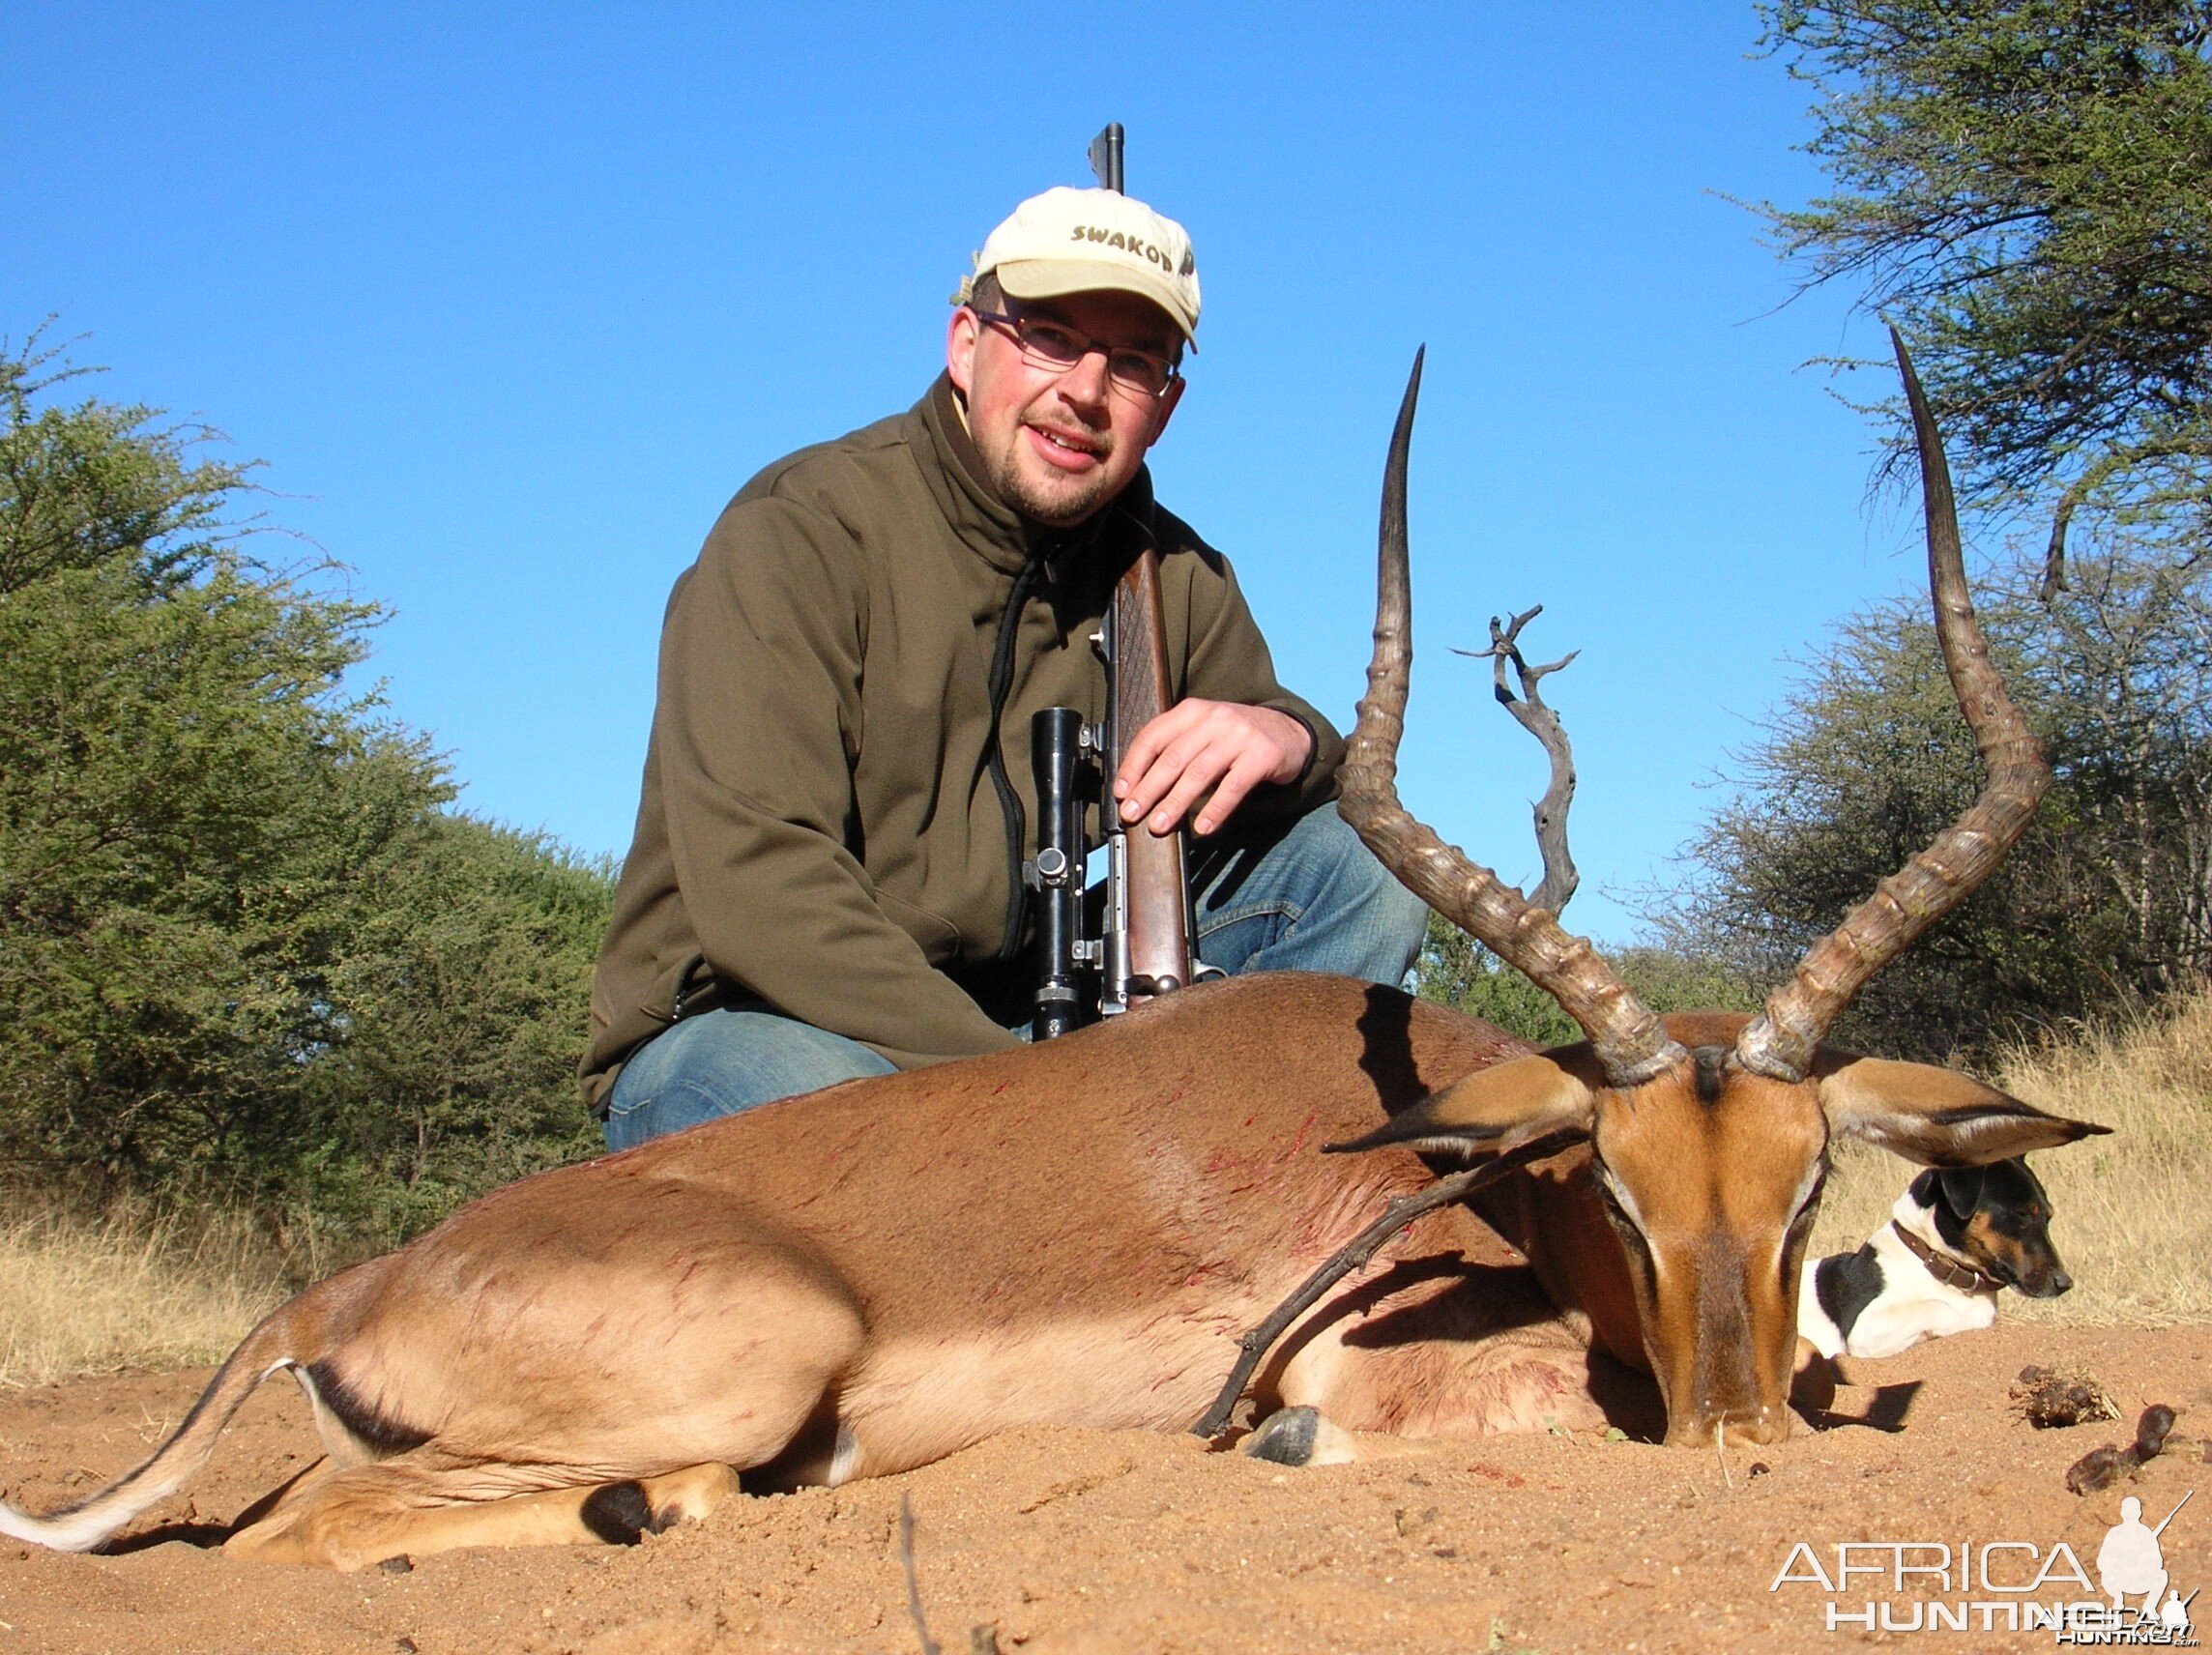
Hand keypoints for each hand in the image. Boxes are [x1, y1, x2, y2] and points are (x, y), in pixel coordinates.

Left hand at [1113, 700, 1311, 837]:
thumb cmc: (1237, 737)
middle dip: (1148, 790)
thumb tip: (1138, 787)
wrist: (1289, 732)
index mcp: (1192, 711)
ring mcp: (1239, 736)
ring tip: (1159, 825)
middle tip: (1132, 814)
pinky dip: (1216, 809)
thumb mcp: (1204, 731)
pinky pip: (1233, 786)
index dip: (1134, 766)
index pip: (1153, 736)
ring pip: (1198, 773)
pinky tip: (1203, 827)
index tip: (1121, 792)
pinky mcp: (1261, 756)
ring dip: (1175, 803)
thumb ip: (1175, 748)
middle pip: (1172, 758)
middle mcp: (1213, 719)